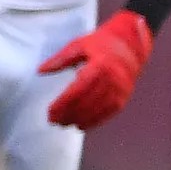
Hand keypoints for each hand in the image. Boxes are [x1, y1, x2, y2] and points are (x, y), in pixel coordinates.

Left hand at [39, 10, 154, 129]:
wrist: (130, 45)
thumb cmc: (101, 43)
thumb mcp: (78, 45)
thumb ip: (60, 59)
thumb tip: (40, 71)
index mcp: (99, 65)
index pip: (77, 90)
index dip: (63, 103)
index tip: (50, 112)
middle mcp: (112, 79)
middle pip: (87, 102)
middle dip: (69, 114)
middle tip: (53, 121)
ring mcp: (120, 89)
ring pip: (98, 110)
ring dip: (80, 120)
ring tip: (65, 124)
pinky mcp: (124, 96)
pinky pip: (108, 113)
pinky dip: (95, 121)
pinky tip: (82, 126)